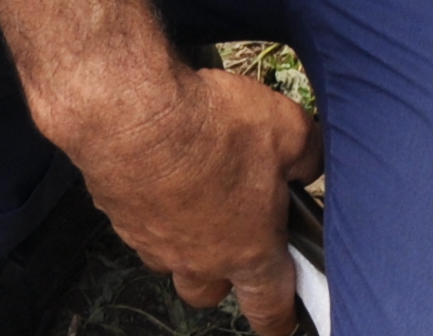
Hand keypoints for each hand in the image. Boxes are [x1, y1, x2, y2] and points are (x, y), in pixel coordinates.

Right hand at [49, 61, 324, 331]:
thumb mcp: (288, 130)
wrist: (133, 117)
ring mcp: (155, 243)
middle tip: (239, 239)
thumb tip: (310, 166)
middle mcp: (199, 259)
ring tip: (201, 196)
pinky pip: (144, 227)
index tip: (282, 322)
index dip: (279, 319)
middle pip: (211, 292)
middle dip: (226, 277)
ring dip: (188, 241)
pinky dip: (158, 209)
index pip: (268, 306)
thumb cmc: (213, 128)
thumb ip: (309, 157)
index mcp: (249, 250)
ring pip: (173, 261)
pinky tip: (166, 174)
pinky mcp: (122, 219)